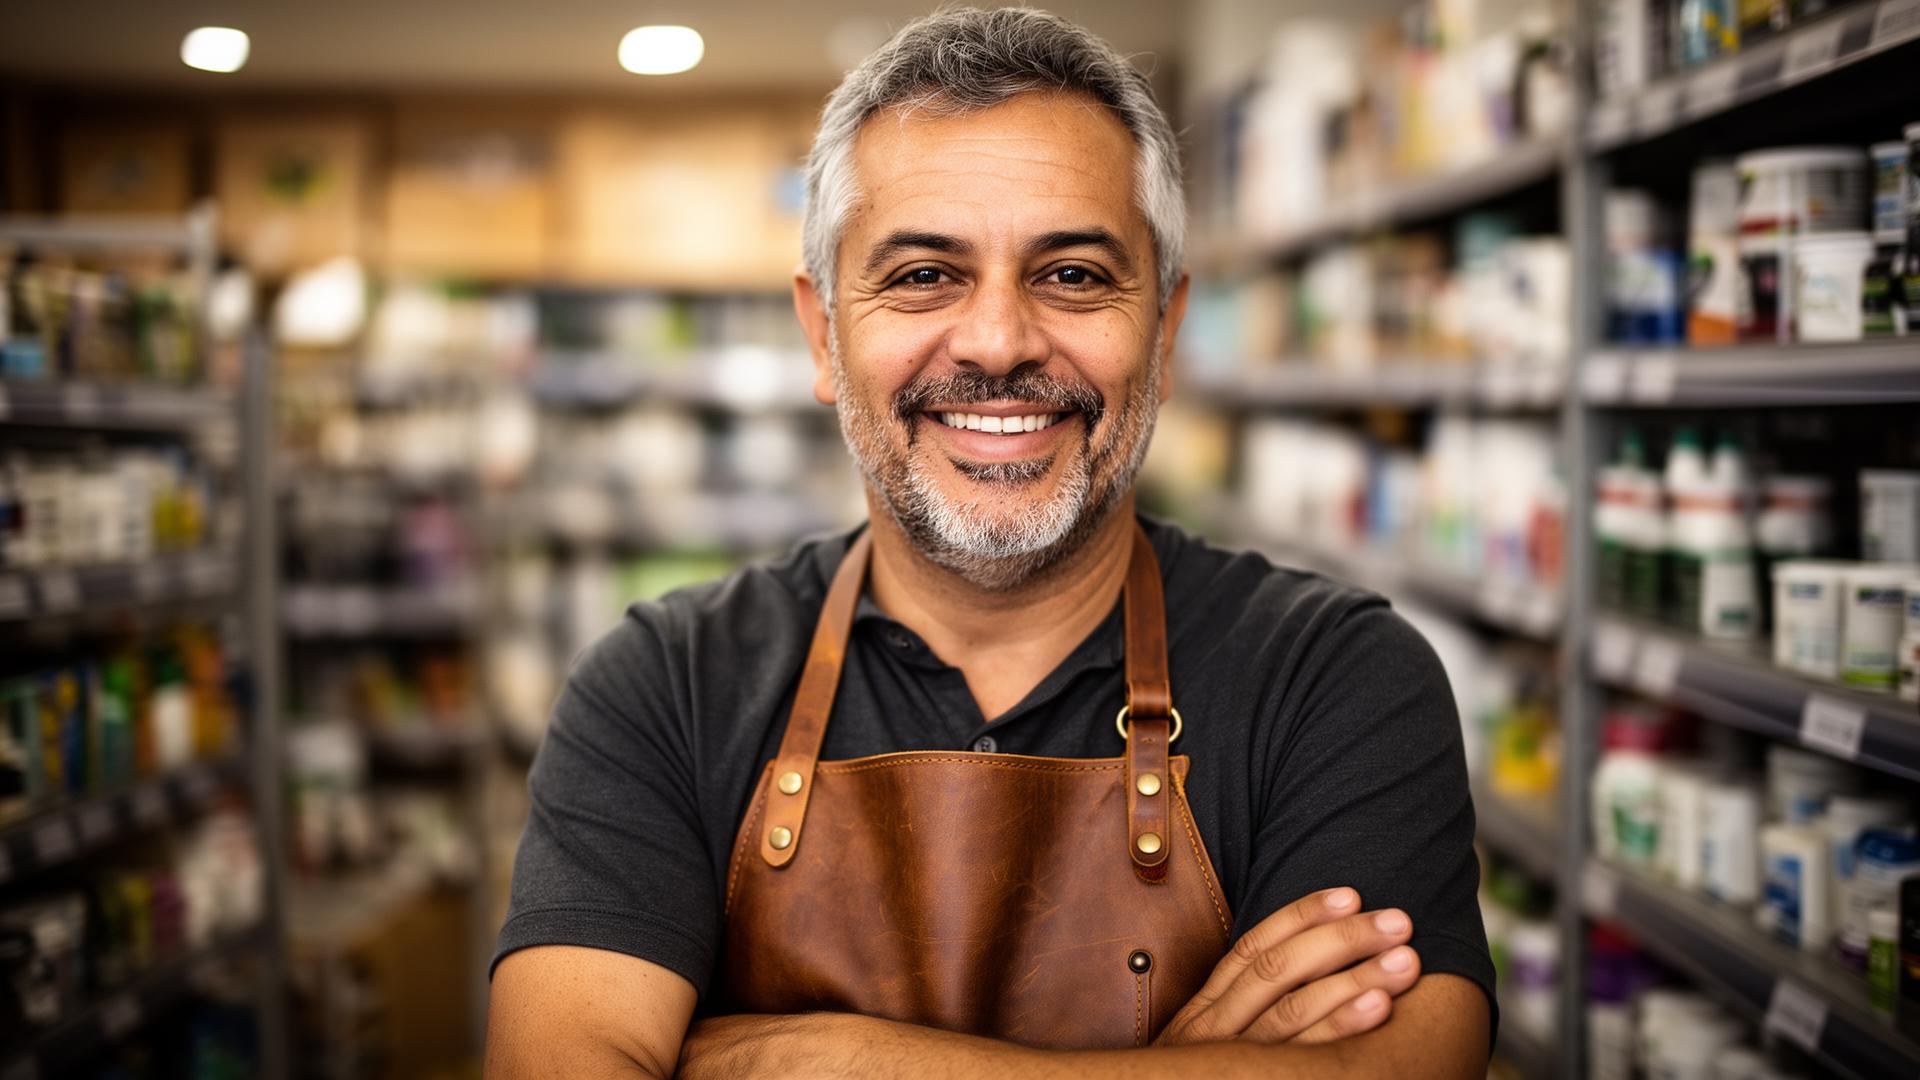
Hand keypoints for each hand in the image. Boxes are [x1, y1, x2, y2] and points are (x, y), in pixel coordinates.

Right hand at [1155, 887, 1420, 1046]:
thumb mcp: (1209, 1045)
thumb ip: (1242, 1008)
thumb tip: (1307, 964)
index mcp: (1206, 1009)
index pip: (1252, 948)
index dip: (1302, 917)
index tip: (1351, 895)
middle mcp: (1213, 1030)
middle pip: (1278, 971)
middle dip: (1342, 940)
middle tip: (1398, 922)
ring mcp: (1232, 1061)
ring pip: (1293, 1011)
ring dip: (1355, 980)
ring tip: (1404, 960)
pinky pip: (1301, 1058)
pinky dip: (1341, 1028)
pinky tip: (1381, 1009)